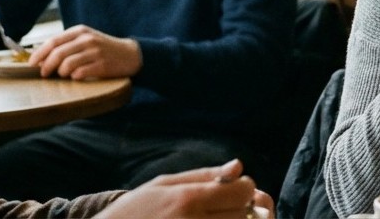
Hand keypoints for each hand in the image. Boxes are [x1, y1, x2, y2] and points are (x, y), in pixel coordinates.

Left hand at [30, 24, 142, 79]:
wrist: (130, 54)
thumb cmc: (103, 48)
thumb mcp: (86, 39)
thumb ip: (67, 44)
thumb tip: (41, 58)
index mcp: (80, 31)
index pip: (53, 41)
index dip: (39, 54)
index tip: (31, 64)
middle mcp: (87, 39)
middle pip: (57, 54)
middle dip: (46, 66)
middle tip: (44, 74)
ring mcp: (95, 52)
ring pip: (67, 64)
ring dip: (61, 73)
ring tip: (64, 75)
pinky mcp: (102, 65)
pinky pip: (80, 73)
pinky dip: (74, 77)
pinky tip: (77, 77)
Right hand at [98, 159, 273, 218]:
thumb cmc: (133, 212)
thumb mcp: (162, 186)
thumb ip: (203, 176)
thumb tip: (238, 166)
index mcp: (187, 200)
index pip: (243, 190)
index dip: (242, 188)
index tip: (230, 189)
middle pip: (246, 214)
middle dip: (241, 208)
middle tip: (222, 207)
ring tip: (213, 217)